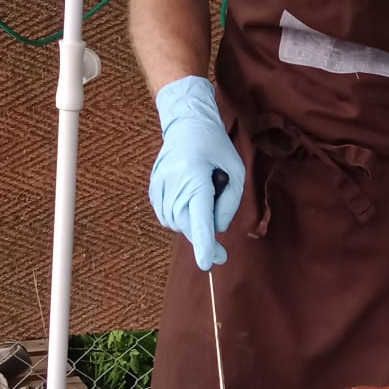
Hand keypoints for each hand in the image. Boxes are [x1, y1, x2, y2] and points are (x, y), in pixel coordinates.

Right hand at [148, 76, 244, 270]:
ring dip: (192, 223)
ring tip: (202, 198)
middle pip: (189, 225)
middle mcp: (174, 184)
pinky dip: (181, 217)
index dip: (204, 243)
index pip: (201, 218)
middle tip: (220, 251)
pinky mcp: (153, 191)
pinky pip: (168, 217)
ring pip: (177, 223)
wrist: (185, 125)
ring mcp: (160, 188)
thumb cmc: (215, 146)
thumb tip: (217, 228)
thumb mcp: (235, 171)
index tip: (206, 263)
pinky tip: (189, 200)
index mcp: (196, 178)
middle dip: (204, 237)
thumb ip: (230, 203)